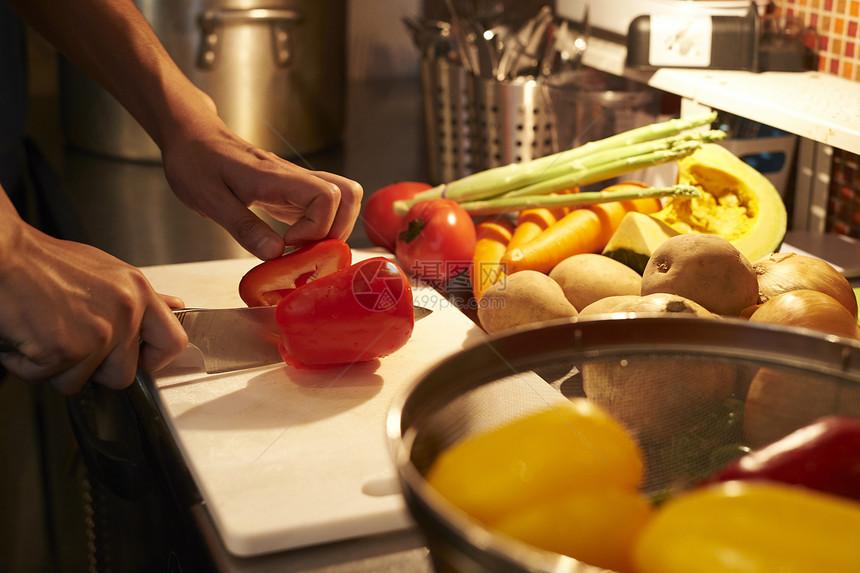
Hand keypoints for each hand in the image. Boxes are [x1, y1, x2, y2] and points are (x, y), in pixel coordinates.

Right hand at [0, 199, 187, 393]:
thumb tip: (175, 306)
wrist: (3, 255)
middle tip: (69, 340)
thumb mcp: (108, 273)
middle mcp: (125, 312)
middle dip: (92, 369)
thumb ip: (142, 297)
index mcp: (138, 292)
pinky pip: (46, 378)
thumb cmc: (45, 263)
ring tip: (44, 331)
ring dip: (55, 367)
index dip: (155, 361)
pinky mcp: (65, 350)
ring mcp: (97, 333)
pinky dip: (28, 364)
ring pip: (79, 381)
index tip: (139, 361)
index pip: (173, 342)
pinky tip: (25, 334)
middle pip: (122, 376)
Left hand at [160, 104, 362, 260]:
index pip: (327, 197)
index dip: (317, 228)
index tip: (288, 243)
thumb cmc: (195, 161)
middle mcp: (294, 177)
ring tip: (304, 248)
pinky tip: (293, 242)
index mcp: (276, 177)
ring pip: (343, 198)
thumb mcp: (209, 199)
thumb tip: (276, 253)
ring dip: (333, 228)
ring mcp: (295, 183)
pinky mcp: (291, 191)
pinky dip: (319, 228)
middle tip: (307, 249)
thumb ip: (244, 227)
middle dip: (337, 230)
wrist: (190, 135)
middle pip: (348, 194)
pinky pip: (323, 206)